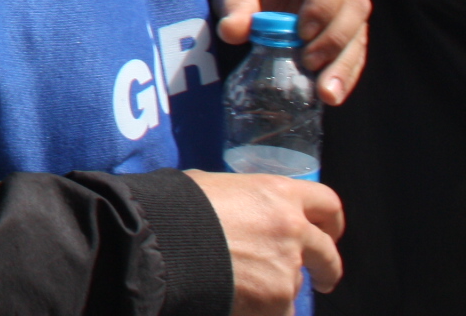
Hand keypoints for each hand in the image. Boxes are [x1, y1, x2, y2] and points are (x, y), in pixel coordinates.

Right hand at [183, 169, 342, 310]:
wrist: (159, 240)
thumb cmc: (175, 206)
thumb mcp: (210, 186)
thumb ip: (239, 199)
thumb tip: (236, 209)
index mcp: (278, 193)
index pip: (327, 203)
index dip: (331, 220)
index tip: (328, 233)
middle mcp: (292, 229)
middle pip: (328, 253)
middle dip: (327, 269)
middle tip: (321, 279)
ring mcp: (287, 268)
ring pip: (296, 285)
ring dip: (277, 288)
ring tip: (243, 287)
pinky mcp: (277, 301)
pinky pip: (281, 311)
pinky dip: (264, 310)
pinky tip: (240, 303)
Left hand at [214, 0, 370, 105]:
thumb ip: (234, 6)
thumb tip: (232, 32)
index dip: (322, 5)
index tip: (302, 33)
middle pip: (354, 7)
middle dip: (335, 39)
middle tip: (310, 63)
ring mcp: (349, 6)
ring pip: (359, 34)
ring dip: (344, 65)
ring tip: (327, 93)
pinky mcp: (350, 32)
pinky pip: (354, 54)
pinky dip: (344, 75)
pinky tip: (332, 94)